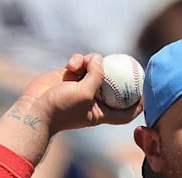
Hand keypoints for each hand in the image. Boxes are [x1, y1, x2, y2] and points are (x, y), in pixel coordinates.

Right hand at [22, 53, 142, 132]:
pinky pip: (79, 62)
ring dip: (92, 62)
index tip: (146, 97)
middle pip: (113, 86)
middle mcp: (93, 99)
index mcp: (101, 112)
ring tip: (84, 63)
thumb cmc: (62, 108)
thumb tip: (100, 59)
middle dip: (119, 75)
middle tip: (128, 63)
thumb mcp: (85, 93)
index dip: (137, 107)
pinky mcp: (68, 76)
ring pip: (95, 68)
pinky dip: (77, 60)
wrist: (35, 109)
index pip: (125, 113)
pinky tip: (72, 64)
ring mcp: (81, 87)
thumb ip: (97, 76)